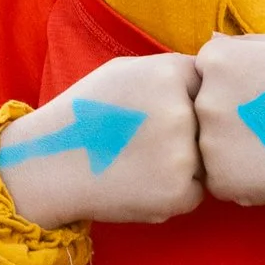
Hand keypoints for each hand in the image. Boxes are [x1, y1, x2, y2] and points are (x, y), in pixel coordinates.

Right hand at [0, 52, 202, 226]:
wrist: (48, 165)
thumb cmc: (86, 115)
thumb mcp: (124, 71)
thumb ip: (171, 71)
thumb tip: (216, 74)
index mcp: (170, 72)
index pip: (205, 86)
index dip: (185, 101)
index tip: (155, 112)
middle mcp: (181, 110)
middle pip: (209, 123)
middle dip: (188, 134)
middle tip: (145, 141)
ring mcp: (182, 154)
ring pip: (206, 160)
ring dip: (182, 164)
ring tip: (140, 162)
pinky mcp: (178, 193)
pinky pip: (194, 191)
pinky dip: (173, 193)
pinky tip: (139, 184)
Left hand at [194, 30, 264, 209]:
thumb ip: (244, 43)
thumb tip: (212, 42)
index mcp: (216, 60)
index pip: (204, 74)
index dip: (234, 87)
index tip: (262, 96)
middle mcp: (204, 98)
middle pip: (202, 111)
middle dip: (229, 118)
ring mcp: (209, 141)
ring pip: (208, 148)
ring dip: (232, 151)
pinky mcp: (218, 180)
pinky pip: (219, 180)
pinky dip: (240, 180)